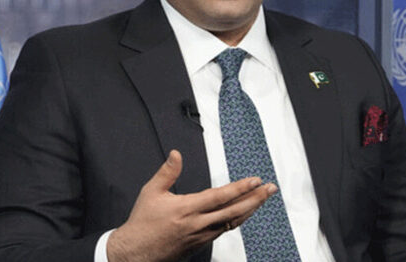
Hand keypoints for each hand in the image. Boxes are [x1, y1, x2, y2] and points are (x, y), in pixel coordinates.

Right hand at [106, 150, 276, 261]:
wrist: (135, 254)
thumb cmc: (143, 224)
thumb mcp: (151, 192)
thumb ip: (167, 172)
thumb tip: (176, 154)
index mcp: (187, 209)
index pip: (220, 196)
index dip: (240, 188)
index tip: (255, 180)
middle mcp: (198, 224)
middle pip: (234, 211)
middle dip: (255, 199)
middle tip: (271, 189)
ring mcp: (201, 235)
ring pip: (232, 222)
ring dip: (250, 209)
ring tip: (263, 199)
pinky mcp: (201, 243)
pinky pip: (225, 230)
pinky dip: (238, 220)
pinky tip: (244, 213)